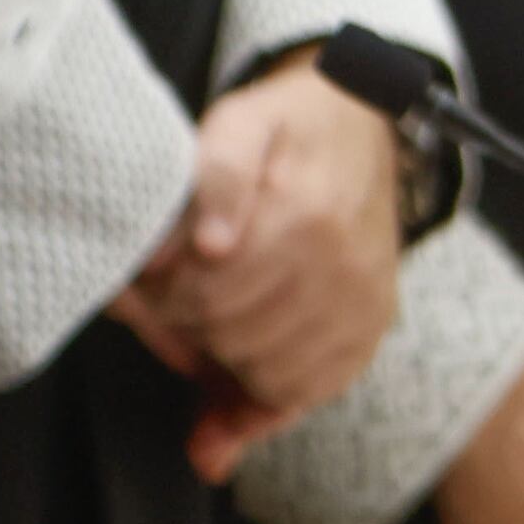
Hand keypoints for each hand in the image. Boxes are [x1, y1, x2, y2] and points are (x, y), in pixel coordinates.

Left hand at [117, 60, 404, 478]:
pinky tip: (232, 398)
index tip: (151, 280)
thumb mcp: (240, 123)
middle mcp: (343, 269)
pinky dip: (266, 401)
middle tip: (170, 304)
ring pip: (271, 376)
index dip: (163, 298)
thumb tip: (205, 248)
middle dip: (187, 329)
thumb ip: (215, 175)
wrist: (360, 122)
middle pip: (234, 339)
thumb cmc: (288, 127)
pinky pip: (313, 391)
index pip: (209, 296)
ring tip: (202, 330)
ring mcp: (363, 303)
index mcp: (305, 217)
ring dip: (225, 364)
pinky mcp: (373, 325)